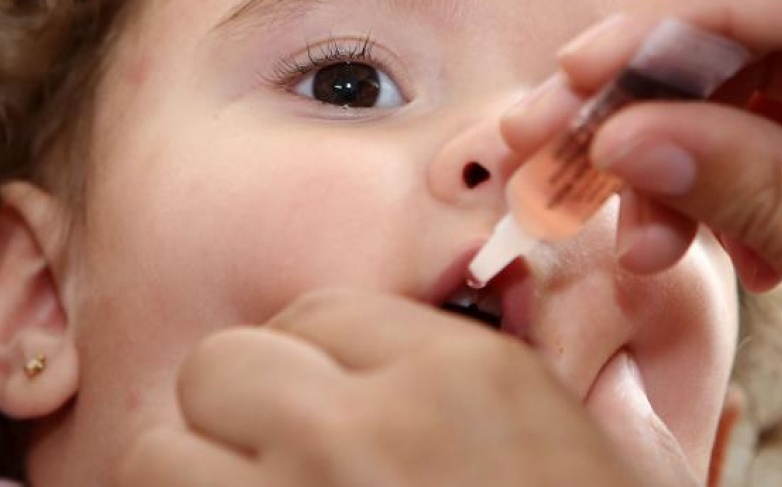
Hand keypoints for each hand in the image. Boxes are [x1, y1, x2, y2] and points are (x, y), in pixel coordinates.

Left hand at [114, 289, 697, 485]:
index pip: (319, 312)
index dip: (312, 363)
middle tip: (276, 468)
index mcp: (464, 382)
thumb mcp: (624, 482)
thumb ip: (585, 418)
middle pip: (224, 364)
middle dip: (239, 413)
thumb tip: (583, 385)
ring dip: (190, 481)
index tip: (323, 408)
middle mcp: (363, 430)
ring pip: (156, 455)